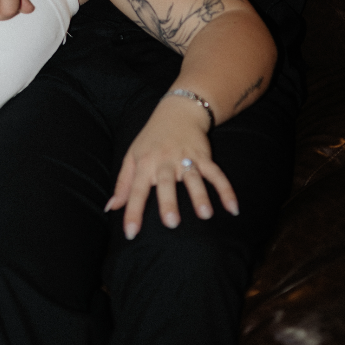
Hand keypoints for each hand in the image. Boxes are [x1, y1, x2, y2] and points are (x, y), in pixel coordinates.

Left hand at [105, 96, 238, 238]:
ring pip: (193, 178)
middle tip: (171, 223)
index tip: (131, 233)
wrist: (177, 111)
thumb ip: (123, 183)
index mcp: (145, 163)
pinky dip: (226, 190)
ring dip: (200, 195)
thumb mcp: (132, 156)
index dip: (132, 211)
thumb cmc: (151, 139)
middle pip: (166, 183)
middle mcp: (165, 161)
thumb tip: (110, 208)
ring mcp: (186, 158)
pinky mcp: (204, 156)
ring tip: (205, 214)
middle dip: (169, 202)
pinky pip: (216, 174)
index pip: (136, 190)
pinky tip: (233, 209)